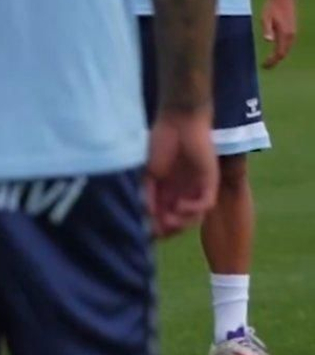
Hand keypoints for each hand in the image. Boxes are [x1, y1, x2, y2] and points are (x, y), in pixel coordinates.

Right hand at [146, 108, 216, 237]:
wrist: (179, 123)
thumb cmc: (160, 142)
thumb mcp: (148, 173)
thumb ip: (148, 194)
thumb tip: (147, 215)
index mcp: (167, 190)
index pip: (163, 216)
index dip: (155, 227)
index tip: (145, 231)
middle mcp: (183, 192)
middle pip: (179, 221)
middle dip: (168, 229)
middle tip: (157, 230)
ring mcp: (197, 188)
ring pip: (193, 217)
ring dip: (181, 223)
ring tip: (168, 220)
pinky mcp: (209, 183)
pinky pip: (205, 204)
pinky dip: (192, 209)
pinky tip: (180, 205)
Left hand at [261, 0, 296, 68]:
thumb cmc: (272, 6)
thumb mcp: (266, 17)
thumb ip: (267, 29)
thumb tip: (268, 40)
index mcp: (285, 34)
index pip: (279, 53)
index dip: (273, 61)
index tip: (264, 66)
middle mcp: (291, 35)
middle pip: (284, 53)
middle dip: (275, 61)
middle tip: (265, 66)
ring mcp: (293, 32)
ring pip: (287, 49)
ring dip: (278, 56)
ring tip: (269, 61)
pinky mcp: (292, 29)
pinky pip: (288, 44)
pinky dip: (282, 50)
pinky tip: (275, 50)